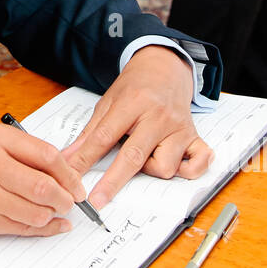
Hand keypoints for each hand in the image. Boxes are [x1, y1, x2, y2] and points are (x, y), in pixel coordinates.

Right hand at [0, 121, 86, 235]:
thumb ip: (22, 152)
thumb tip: (63, 173)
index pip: (46, 155)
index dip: (68, 173)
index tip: (76, 184)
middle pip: (43, 186)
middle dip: (65, 198)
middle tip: (70, 202)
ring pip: (35, 211)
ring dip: (52, 216)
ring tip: (54, 213)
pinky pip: (20, 228)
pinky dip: (41, 229)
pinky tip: (49, 225)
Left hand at [62, 46, 212, 210]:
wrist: (165, 68)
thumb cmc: (136, 87)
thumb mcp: (108, 102)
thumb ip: (90, 132)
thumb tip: (69, 159)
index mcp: (133, 103)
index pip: (105, 137)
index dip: (86, 160)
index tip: (73, 178)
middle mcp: (159, 116)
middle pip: (135, 156)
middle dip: (113, 181)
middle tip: (97, 200)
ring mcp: (179, 128)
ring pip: (165, 167)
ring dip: (150, 170)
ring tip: (145, 156)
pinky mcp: (195, 137)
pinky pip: (197, 164)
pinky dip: (188, 172)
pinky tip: (177, 167)